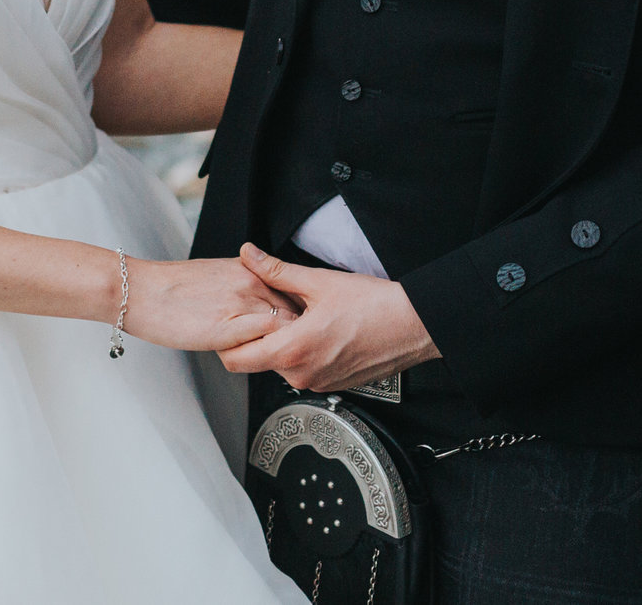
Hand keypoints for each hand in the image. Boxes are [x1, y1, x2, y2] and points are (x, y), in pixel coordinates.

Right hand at [124, 256, 298, 352]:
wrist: (140, 291)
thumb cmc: (169, 287)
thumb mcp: (216, 275)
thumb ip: (242, 287)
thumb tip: (257, 306)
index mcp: (248, 268)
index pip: (292, 290)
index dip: (299, 313)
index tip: (299, 327)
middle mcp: (251, 281)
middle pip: (297, 309)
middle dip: (299, 330)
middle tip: (295, 348)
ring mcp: (243, 303)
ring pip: (288, 326)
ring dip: (287, 344)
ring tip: (279, 358)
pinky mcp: (230, 327)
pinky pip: (269, 341)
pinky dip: (271, 353)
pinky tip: (262, 361)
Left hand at [216, 244, 438, 390]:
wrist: (414, 325)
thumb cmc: (374, 306)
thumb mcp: (319, 282)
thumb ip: (276, 271)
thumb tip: (250, 255)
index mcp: (291, 351)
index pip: (236, 359)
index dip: (227, 339)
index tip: (232, 320)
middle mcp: (302, 375)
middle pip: (259, 360)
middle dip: (260, 336)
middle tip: (272, 309)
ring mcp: (319, 383)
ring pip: (283, 365)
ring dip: (284, 343)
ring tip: (302, 316)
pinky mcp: (334, 385)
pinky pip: (305, 370)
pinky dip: (305, 352)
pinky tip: (320, 329)